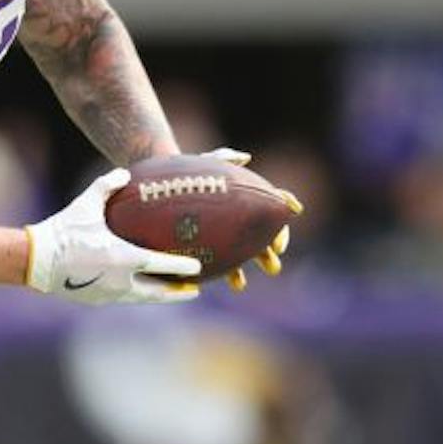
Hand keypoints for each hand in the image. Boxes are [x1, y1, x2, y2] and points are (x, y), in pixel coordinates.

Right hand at [25, 168, 201, 305]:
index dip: (183, 267)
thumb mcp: (86, 203)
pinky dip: (137, 295)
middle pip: (157, 292)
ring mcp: (108, 293)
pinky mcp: (95, 299)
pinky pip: (123, 298)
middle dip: (178, 292)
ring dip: (159, 296)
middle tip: (194, 290)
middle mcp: (120, 280)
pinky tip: (139, 291)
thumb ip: (108, 185)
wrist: (35, 260)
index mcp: (124, 258)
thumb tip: (124, 173)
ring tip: (172, 294)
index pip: (162, 265)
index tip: (198, 269)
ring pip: (141, 298)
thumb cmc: (62, 230)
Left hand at [202, 148, 303, 291]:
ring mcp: (222, 231)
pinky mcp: (202, 243)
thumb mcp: (206, 161)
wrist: (162, 183)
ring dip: (238, 273)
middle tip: (272, 268)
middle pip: (260, 238)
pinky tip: (203, 283)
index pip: (274, 212)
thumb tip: (246, 157)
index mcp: (249, 200)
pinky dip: (209, 271)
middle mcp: (240, 218)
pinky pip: (211, 260)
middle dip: (267, 255)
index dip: (280, 230)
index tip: (280, 245)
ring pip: (236, 254)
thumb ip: (224, 157)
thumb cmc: (190, 170)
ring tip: (238, 286)